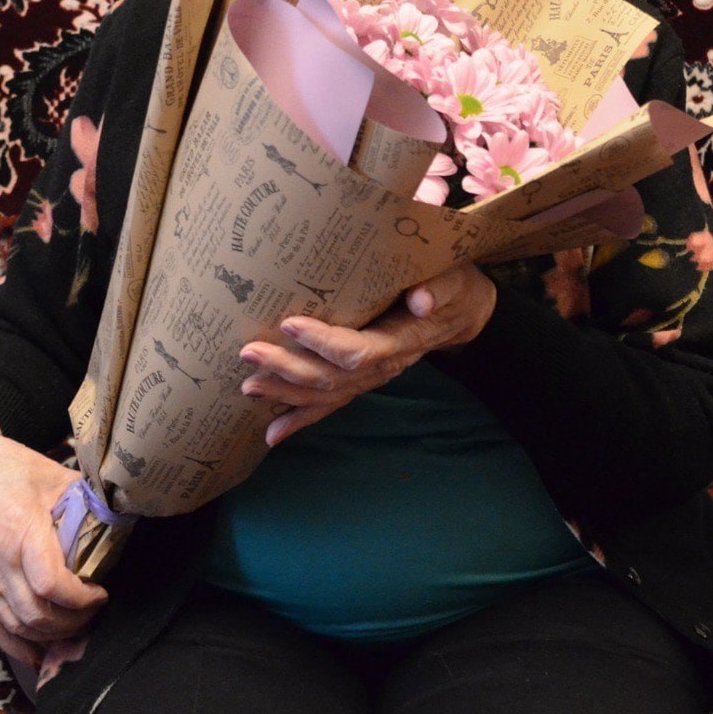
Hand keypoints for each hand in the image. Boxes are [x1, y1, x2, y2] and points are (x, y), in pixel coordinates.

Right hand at [0, 408, 107, 668]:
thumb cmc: (7, 467)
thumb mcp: (53, 475)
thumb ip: (84, 499)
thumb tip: (120, 512)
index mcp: (21, 533)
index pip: (51, 584)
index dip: (81, 598)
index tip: (101, 592)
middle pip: (36, 614)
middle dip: (72, 622)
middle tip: (95, 611)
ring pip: (16, 627)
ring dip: (49, 636)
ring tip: (76, 626)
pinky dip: (15, 646)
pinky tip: (37, 653)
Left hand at [241, 263, 496, 446]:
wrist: (463, 313)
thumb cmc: (453, 287)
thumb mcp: (453, 280)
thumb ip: (438, 289)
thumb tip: (422, 300)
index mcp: (401, 341)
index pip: (358, 351)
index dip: (323, 341)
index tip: (290, 323)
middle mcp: (383, 366)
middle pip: (331, 378)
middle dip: (288, 369)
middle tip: (250, 354)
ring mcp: (372, 378)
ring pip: (325, 394)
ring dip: (285, 393)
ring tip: (249, 387)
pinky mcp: (363, 379)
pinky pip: (331, 404)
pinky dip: (301, 419)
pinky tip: (272, 433)